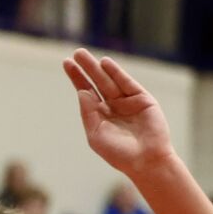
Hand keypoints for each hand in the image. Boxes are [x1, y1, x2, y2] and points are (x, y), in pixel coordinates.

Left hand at [62, 50, 175, 178]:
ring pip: (110, 80)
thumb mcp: (95, 133)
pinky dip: (117, 73)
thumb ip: (88, 112)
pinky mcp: (143, 99)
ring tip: (83, 54)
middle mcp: (113, 106)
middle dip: (86, 68)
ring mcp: (128, 101)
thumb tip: (81, 91)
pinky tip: (105, 63)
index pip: (86, 91)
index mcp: (100, 115)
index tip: (67, 63)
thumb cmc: (118, 153)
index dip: (77, 77)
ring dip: (98, 67)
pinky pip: (127, 83)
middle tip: (76, 52)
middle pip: (97, 82)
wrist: (145, 161)